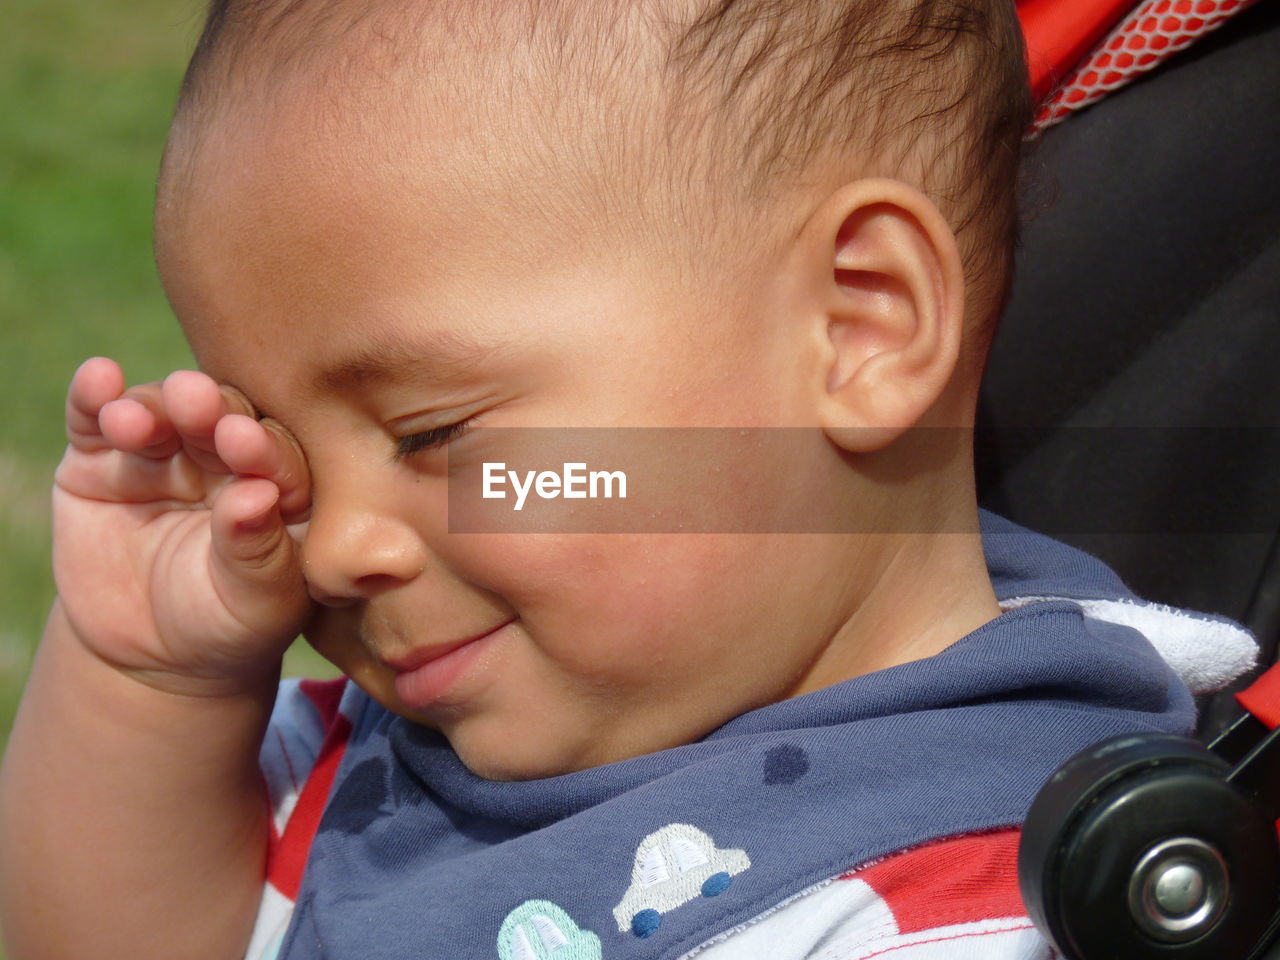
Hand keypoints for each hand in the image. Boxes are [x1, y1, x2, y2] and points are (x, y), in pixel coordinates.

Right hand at [50, 357, 313, 694]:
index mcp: (282, 483)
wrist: (155, 654)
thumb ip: (258, 552)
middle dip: (207, 410)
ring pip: (161, 414)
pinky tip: (98, 379)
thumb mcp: (254, 602)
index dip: (260, 448)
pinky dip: (95, 397)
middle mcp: (227, 456)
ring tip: (132, 420)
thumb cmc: (229, 624)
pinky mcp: (102, 457)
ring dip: (149, 407)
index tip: (242, 439)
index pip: (277, 457)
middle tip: (194, 399)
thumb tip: (258, 497)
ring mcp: (165, 452)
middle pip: (221, 419)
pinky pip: (98, 420)